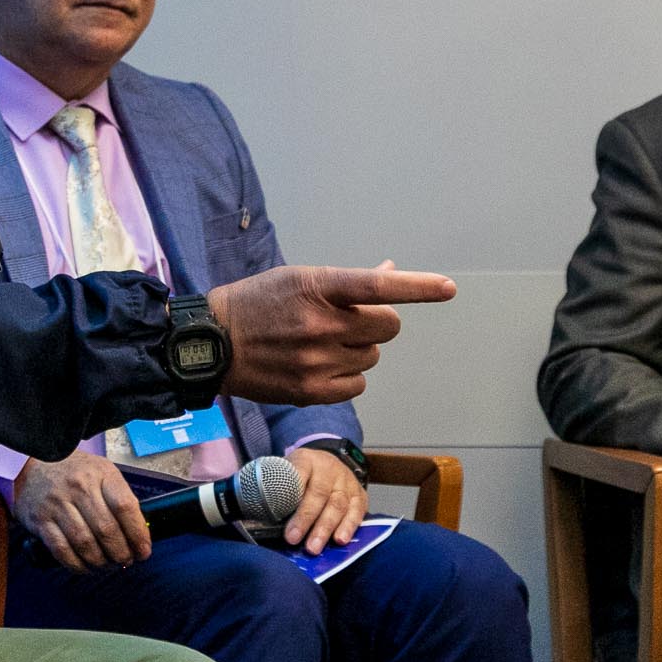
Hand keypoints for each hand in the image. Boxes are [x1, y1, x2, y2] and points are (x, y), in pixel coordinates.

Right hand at [13, 452, 151, 570]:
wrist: (31, 465)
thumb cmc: (72, 472)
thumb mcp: (101, 472)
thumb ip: (119, 498)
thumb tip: (139, 535)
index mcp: (100, 473)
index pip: (125, 507)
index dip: (138, 534)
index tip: (143, 550)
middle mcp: (79, 487)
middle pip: (107, 530)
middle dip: (121, 553)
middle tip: (126, 561)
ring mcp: (57, 503)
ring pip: (85, 543)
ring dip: (101, 562)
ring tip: (108, 565)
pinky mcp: (40, 520)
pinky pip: (62, 550)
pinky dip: (77, 565)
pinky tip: (86, 566)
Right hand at [207, 262, 455, 406]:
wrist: (213, 343)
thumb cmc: (258, 304)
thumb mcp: (298, 279)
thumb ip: (346, 282)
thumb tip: (391, 271)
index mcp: (317, 287)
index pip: (377, 287)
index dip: (417, 287)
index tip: (448, 288)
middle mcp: (320, 324)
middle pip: (386, 327)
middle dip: (375, 324)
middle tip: (346, 322)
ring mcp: (317, 360)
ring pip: (372, 357)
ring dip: (358, 350)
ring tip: (321, 344)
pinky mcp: (312, 390)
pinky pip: (358, 385)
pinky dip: (347, 376)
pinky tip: (319, 366)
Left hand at [282, 447, 362, 554]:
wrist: (328, 462)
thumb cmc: (301, 474)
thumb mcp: (286, 471)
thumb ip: (275, 488)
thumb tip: (254, 513)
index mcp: (306, 460)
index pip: (298, 476)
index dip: (289, 498)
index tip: (280, 517)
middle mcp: (329, 469)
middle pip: (319, 494)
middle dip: (306, 519)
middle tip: (293, 540)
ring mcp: (347, 481)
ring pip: (338, 504)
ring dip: (326, 528)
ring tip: (314, 547)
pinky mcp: (360, 494)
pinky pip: (357, 511)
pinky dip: (349, 526)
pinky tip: (341, 540)